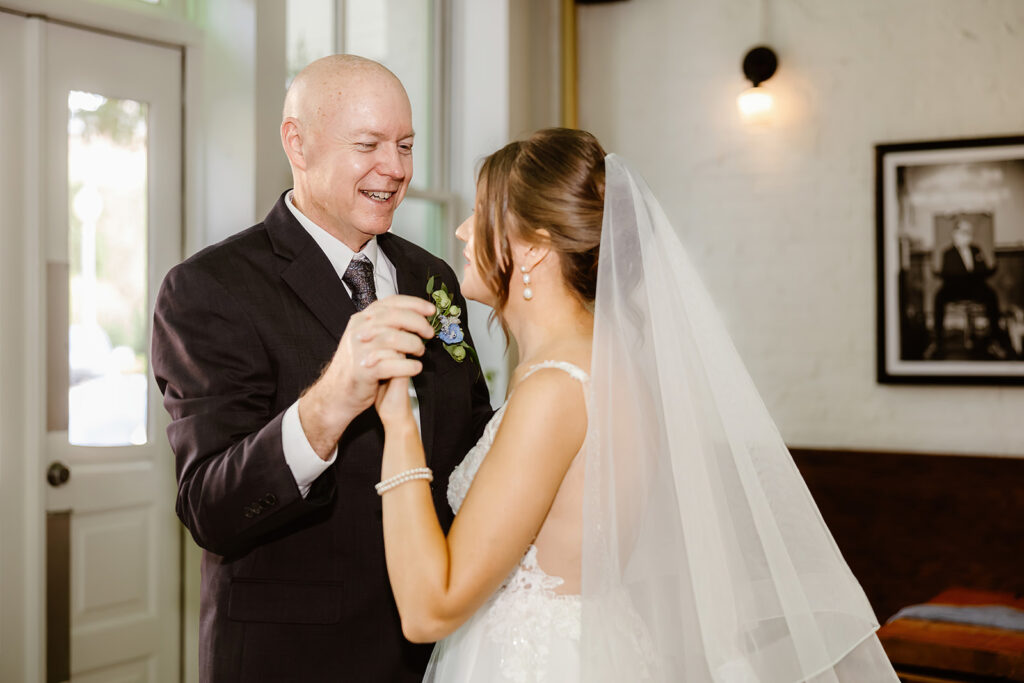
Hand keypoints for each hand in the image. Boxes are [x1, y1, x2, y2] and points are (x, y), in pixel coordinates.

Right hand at [299, 295, 433, 456]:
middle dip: (418, 323)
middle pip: (395, 318)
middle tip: (429, 333)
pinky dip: (408, 366)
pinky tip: (416, 368)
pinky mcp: (364, 371)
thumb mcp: (368, 339)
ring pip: (394, 339)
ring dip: (414, 345)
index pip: (390, 303)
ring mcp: (360, 350)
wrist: (338, 393)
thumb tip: (416, 316)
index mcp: (362, 320)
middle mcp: (359, 331)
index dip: (414, 304)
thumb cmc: (360, 365)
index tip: (431, 310)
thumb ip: (386, 326)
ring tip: (420, 352)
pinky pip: (392, 364)